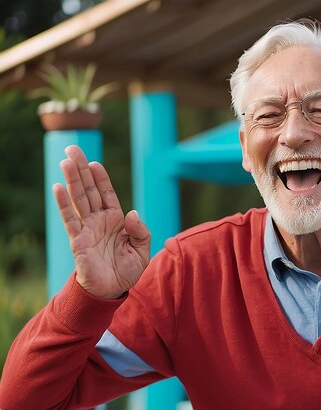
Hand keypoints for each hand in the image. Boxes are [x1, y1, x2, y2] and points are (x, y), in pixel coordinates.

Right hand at [54, 145, 150, 298]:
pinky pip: (70, 218)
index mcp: (117, 220)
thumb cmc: (127, 270)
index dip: (101, 178)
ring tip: (66, 160)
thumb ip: (141, 231)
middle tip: (73, 149)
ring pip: (78, 199)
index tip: (94, 162)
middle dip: (81, 170)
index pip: (106, 194)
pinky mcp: (77, 240)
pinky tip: (58, 187)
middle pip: (89, 190)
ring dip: (72, 180)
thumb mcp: (143, 250)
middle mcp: (100, 220)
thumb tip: (132, 213)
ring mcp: (87, 228)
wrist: (112, 291)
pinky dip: (63, 203)